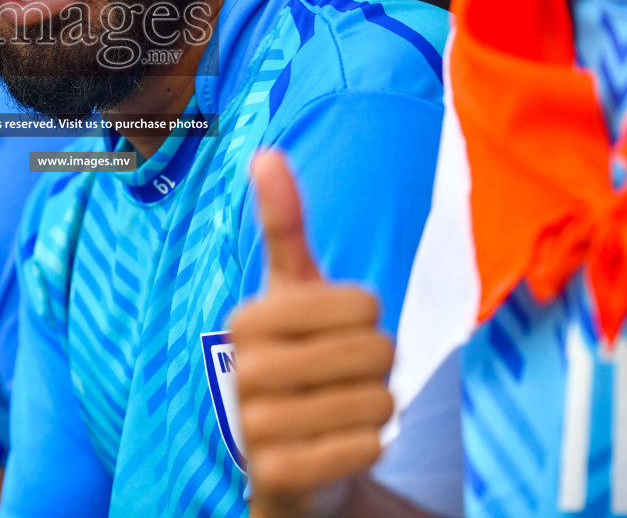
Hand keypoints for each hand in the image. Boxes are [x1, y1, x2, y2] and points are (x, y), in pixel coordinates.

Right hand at [232, 151, 395, 517]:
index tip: (338, 329)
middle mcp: (245, 369)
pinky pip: (364, 448)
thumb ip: (282, 224)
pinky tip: (344, 444)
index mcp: (248, 317)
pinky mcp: (277, 475)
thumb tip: (265, 152)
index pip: (363, 302)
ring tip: (344, 411)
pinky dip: (370, 446)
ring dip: (378, 409)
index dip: (370, 318)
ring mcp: (256, 425)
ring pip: (377, 402)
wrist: (292, 459)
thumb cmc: (302, 360)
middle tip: (348, 377)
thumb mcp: (294, 292)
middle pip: (376, 351)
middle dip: (381, 367)